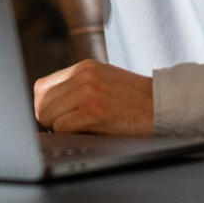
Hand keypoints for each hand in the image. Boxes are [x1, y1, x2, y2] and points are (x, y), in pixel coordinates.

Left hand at [32, 59, 153, 135]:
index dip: (45, 105)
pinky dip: (68, 135)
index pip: (42, 86)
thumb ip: (78, 85)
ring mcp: (87, 92)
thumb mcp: (104, 79)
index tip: (55, 116)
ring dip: (58, 127)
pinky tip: (85, 133)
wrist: (162, 106)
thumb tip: (49, 106)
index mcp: (84, 67)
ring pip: (47, 115)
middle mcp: (83, 75)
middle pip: (41, 102)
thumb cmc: (134, 100)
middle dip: (49, 119)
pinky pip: (61, 127)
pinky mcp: (92, 111)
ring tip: (78, 129)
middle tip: (65, 127)